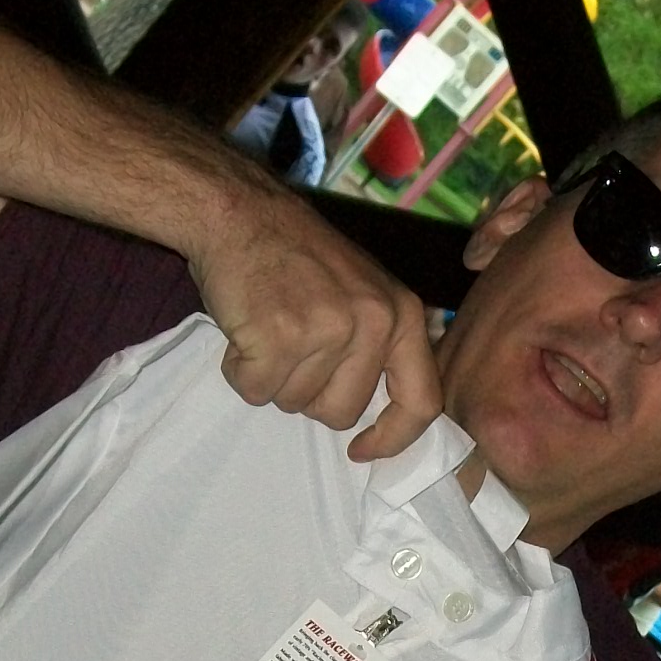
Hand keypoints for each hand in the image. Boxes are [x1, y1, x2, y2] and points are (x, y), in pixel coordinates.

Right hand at [189, 183, 441, 461]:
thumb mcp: (365, 290)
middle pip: (341, 413)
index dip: (393, 438)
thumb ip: (381, 344)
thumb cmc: (297, 255)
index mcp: (403, 315)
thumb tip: (391, 414)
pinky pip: (256, 391)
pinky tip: (244, 329)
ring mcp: (327, 330)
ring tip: (268, 327)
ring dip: (272, 379)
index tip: (363, 449)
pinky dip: (240, 371)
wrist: (240, 211)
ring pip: (295, 404)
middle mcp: (373, 323)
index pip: (420, 403)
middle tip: (291, 347)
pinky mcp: (279, 338)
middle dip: (309, 395)